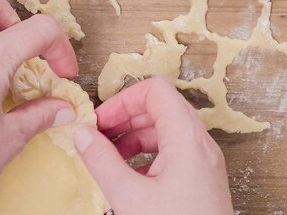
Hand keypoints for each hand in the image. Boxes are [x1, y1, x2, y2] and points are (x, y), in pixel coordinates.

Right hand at [73, 77, 233, 214]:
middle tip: (98, 137)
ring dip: (135, 136)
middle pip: (161, 107)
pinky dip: (148, 154)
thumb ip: (102, 161)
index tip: (101, 121)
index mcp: (187, 138)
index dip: (123, 99)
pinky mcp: (202, 178)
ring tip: (109, 156)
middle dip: (125, 118)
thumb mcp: (130, 197)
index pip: (156, 90)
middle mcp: (200, 143)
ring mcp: (204, 161)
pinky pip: (173, 151)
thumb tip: (83, 135)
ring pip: (166, 130)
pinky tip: (129, 175)